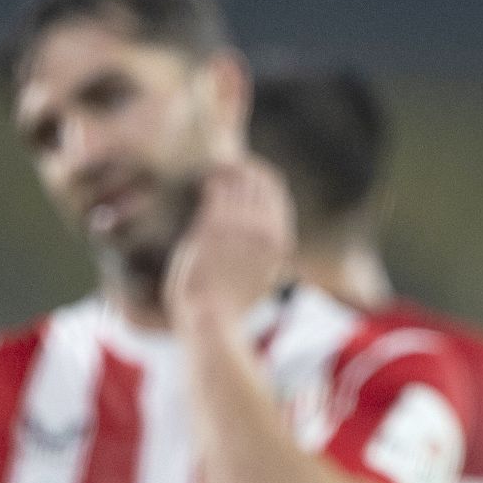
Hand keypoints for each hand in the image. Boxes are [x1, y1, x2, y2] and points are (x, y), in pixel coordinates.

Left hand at [163, 157, 294, 326]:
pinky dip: (210, 182)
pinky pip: (216, 191)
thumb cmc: (231, 303)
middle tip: (224, 164)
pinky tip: (202, 183)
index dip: (261, 176)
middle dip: (244, 166)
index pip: (277, 192)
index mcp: (280, 241)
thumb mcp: (263, 277)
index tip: (245, 170)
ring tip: (211, 171)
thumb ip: (268, 253)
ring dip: (223, 171)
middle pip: (260, 180)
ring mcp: (241, 226)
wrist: (211, 318)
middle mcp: (265, 230)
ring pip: (237, 181)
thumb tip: (270, 240)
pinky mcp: (215, 227)